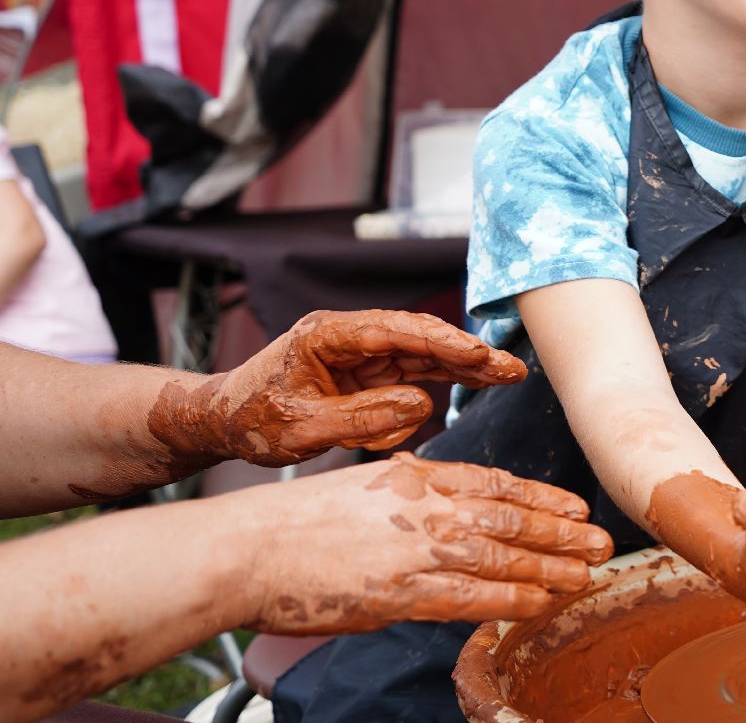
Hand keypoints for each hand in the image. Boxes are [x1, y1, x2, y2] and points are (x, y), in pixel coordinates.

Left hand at [162, 309, 524, 466]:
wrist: (221, 422)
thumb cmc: (251, 421)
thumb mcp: (303, 429)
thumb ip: (363, 418)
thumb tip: (422, 404)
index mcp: (327, 335)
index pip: (395, 331)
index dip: (441, 341)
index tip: (477, 354)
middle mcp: (349, 337)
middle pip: (419, 339)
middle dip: (466, 353)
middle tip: (510, 367)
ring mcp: (359, 354)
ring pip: (423, 355)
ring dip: (463, 367)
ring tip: (507, 375)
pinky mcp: (365, 373)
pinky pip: (410, 375)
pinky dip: (441, 382)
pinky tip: (475, 385)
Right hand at [240, 453, 612, 633]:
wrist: (247, 548)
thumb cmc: (297, 522)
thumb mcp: (365, 486)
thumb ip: (410, 492)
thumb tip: (442, 501)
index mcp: (418, 476)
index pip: (497, 483)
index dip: (543, 497)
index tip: (575, 506)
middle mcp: (428, 507)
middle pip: (513, 518)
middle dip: (563, 532)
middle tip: (601, 540)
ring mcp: (419, 549)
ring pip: (504, 556)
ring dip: (552, 567)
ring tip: (588, 574)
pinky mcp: (403, 592)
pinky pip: (474, 596)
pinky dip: (514, 599)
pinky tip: (541, 603)